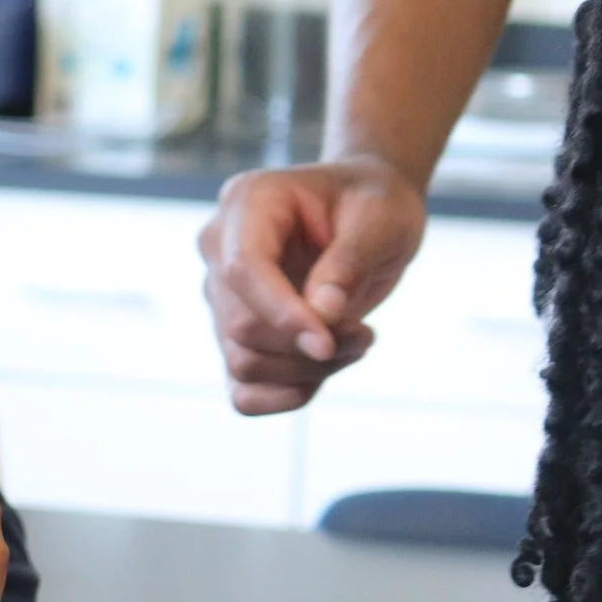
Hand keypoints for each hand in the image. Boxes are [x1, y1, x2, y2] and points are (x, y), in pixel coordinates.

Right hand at [197, 157, 425, 414]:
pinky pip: (240, 390)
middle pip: (240, 325)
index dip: (281, 313)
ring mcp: (221, 295)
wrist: (367, 213)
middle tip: (365, 335)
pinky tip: (320, 379)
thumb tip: (321, 315)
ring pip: (242, 361)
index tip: (329, 343)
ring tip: (359, 342)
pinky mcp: (235, 334)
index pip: (243, 269)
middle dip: (306, 347)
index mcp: (248, 203)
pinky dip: (280, 398)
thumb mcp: (382, 219)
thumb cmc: (375, 203)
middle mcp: (219, 249)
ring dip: (306, 370)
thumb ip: (350, 261)